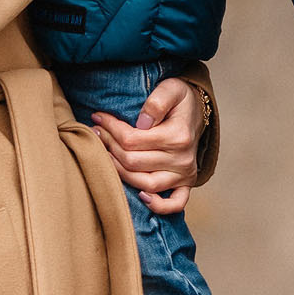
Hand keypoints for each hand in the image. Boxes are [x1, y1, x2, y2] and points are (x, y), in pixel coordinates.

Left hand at [93, 76, 203, 213]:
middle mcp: (182, 159)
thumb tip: (141, 123)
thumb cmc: (180, 100)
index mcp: (178, 136)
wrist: (196, 111)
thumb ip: (157, 101)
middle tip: (96, 133)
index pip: (132, 139)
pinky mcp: (186, 184)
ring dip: (119, 172)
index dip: (110, 129)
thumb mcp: (171, 88)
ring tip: (105, 155)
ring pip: (145, 183)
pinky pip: (175, 204)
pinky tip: (141, 197)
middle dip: (109, 146)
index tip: (98, 118)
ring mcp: (184, 174)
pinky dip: (159, 206)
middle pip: (133, 161)